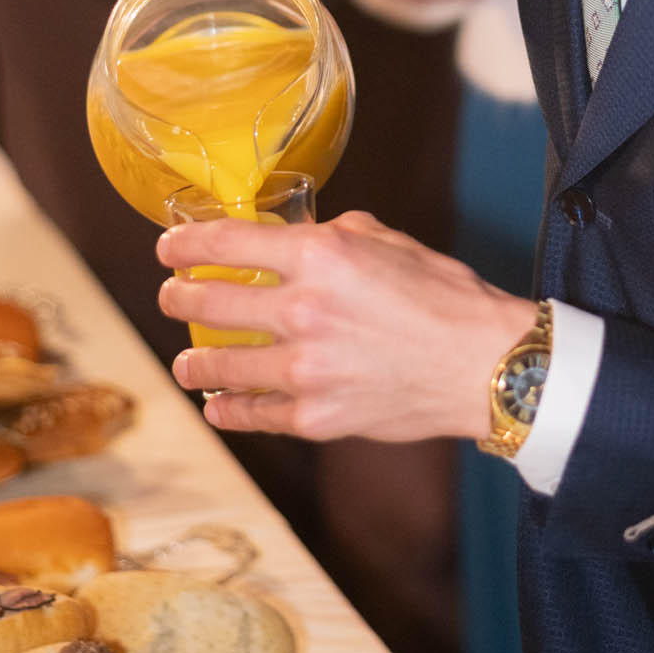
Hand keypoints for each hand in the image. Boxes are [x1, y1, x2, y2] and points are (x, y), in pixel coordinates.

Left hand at [156, 211, 531, 441]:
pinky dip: (228, 409)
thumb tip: (299, 236)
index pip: (228, 242)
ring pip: (220, 364)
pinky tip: (217, 404)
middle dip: (179, 297)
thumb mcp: (389, 242)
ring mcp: (305, 368)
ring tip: (185, 360)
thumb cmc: (444, 297)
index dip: (186, 243)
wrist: (485, 365)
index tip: (169, 247)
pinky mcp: (315, 416)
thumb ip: (336, 236)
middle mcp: (303, 309)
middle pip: (210, 302)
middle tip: (171, 296)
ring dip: (194, 360)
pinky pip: (254, 414)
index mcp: (320, 256)